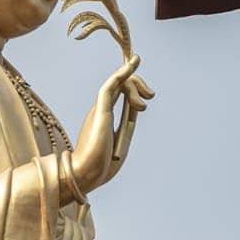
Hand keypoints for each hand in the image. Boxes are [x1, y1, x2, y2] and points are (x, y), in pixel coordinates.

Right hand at [69, 55, 152, 195]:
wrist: (88, 175)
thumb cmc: (102, 165)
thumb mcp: (122, 140)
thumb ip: (128, 124)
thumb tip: (137, 107)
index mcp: (106, 118)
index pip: (122, 95)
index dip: (136, 89)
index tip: (150, 95)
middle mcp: (101, 110)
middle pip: (121, 85)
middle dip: (139, 83)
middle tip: (151, 94)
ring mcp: (99, 110)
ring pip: (118, 83)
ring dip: (136, 85)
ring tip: (148, 97)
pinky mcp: (100, 110)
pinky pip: (110, 86)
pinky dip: (122, 74)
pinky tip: (132, 65)